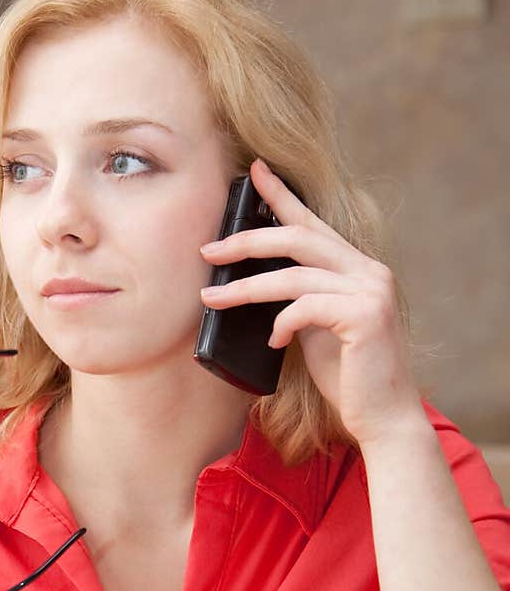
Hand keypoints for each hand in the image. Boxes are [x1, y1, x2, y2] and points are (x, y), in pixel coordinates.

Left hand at [200, 159, 421, 448]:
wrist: (382, 418)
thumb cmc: (348, 378)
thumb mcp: (315, 330)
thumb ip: (298, 301)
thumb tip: (254, 285)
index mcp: (357, 269)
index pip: (313, 223)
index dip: (281, 195)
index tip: (253, 171)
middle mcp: (369, 271)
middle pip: (298, 238)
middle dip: (247, 240)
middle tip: (208, 251)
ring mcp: (371, 291)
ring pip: (293, 275)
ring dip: (245, 288)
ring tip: (211, 299)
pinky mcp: (365, 316)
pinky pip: (306, 308)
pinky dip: (280, 323)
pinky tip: (272, 343)